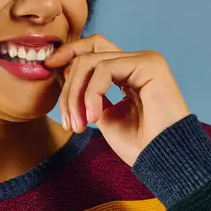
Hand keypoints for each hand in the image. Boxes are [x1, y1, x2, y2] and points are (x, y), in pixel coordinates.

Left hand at [44, 34, 189, 166]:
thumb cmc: (137, 144)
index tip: (48, 66)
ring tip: (79, 124)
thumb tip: (63, 72)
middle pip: (88, 54)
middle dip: (69, 85)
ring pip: (91, 62)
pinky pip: (105, 69)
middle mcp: (137, 61)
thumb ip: (86, 92)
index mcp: (127, 71)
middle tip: (66, 120)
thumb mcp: (101, 114)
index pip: (93, 49)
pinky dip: (92, 94)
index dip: (68, 53)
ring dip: (76, 95)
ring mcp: (145, 60)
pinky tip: (95, 117)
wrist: (162, 161)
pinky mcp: (150, 64)